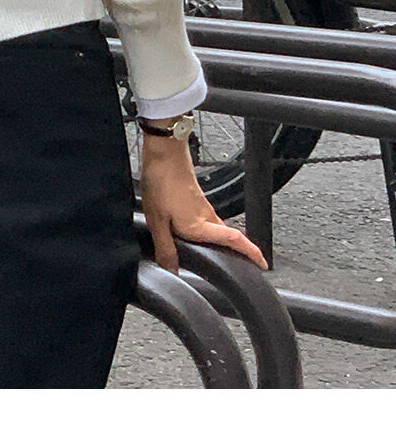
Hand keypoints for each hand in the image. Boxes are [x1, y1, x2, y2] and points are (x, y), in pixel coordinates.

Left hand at [140, 135, 267, 273]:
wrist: (164, 152)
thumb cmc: (162, 181)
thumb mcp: (157, 221)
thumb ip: (165, 248)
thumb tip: (172, 270)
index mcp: (200, 225)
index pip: (234, 240)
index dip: (252, 253)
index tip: (263, 264)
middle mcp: (206, 215)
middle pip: (230, 237)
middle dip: (242, 252)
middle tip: (248, 266)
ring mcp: (202, 206)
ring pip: (219, 228)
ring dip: (226, 242)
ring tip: (223, 256)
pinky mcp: (195, 199)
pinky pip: (209, 220)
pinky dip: (211, 231)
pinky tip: (198, 235)